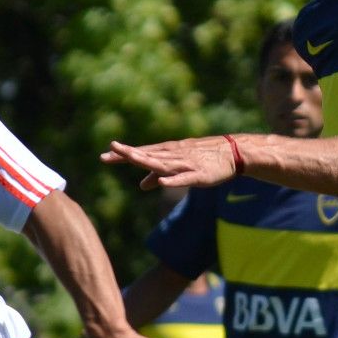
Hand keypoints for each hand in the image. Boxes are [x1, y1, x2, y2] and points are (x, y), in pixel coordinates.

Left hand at [100, 137, 238, 189]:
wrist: (233, 153)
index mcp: (167, 153)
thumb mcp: (178, 166)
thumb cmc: (203, 158)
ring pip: (162, 164)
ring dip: (146, 161)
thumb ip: (158, 175)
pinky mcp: (199, 174)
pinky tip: (160, 183)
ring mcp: (186, 164)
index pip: (142, 153)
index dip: (123, 155)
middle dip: (129, 154)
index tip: (104, 157)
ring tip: (130, 158)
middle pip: (148, 155)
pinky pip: (184, 178)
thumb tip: (141, 185)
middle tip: (109, 152)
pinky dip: (172, 180)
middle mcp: (173, 155)